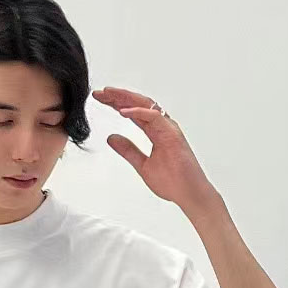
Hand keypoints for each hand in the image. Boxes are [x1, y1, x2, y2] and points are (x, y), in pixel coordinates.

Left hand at [92, 86, 221, 219]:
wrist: (188, 194)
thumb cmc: (173, 181)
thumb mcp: (141, 164)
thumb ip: (128, 150)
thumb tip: (112, 138)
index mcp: (156, 131)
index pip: (134, 112)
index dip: (116, 104)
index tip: (100, 100)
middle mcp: (163, 126)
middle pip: (138, 104)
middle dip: (118, 97)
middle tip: (99, 93)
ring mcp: (168, 128)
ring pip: (146, 105)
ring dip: (126, 98)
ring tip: (108, 94)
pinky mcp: (172, 134)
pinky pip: (154, 117)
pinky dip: (138, 112)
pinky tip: (122, 111)